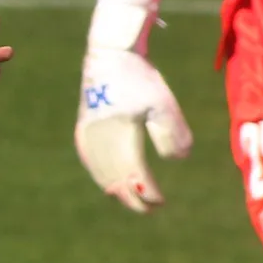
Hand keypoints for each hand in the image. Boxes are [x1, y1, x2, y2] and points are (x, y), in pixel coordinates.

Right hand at [74, 0, 192, 212]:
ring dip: (119, 191)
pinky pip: (92, 165)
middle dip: (134, 198)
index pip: (136, 177)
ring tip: (135, 199)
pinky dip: (104, 178)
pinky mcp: (83, 132)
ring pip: (102, 176)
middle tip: (152, 207)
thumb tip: (179, 160)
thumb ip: (173, 134)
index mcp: (121, 136)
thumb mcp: (163, 104)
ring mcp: (88, 138)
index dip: (148, 193)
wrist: (109, 55)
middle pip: (116, 183)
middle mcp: (100, 141)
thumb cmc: (140, 78)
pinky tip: (113, 184)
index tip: (162, 201)